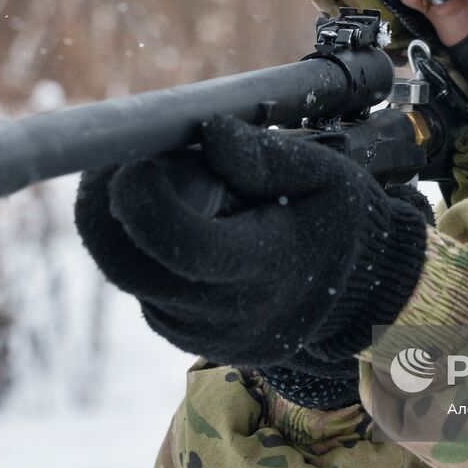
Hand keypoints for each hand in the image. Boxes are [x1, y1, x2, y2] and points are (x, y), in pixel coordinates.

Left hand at [73, 115, 430, 370]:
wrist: (360, 295)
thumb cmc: (339, 222)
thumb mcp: (324, 175)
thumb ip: (266, 156)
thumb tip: (210, 132)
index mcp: (265, 269)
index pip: (184, 243)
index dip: (145, 198)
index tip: (135, 156)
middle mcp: (226, 312)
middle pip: (129, 264)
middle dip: (107, 206)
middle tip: (116, 158)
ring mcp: (201, 332)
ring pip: (128, 276)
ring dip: (124, 225)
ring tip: (152, 180)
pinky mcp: (186, 335)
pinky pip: (142, 288)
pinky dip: (141, 249)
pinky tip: (172, 219)